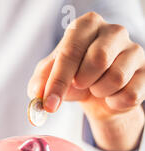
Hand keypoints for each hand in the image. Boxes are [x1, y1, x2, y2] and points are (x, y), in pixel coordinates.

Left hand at [28, 12, 144, 150]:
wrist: (97, 94)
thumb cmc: (71, 78)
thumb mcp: (48, 78)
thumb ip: (39, 85)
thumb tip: (38, 96)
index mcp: (85, 25)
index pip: (71, 51)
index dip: (58, 81)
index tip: (49, 104)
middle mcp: (114, 31)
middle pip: (98, 59)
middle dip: (81, 82)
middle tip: (78, 85)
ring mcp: (134, 49)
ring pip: (116, 78)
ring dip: (98, 92)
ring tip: (95, 87)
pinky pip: (129, 95)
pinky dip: (114, 103)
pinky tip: (110, 95)